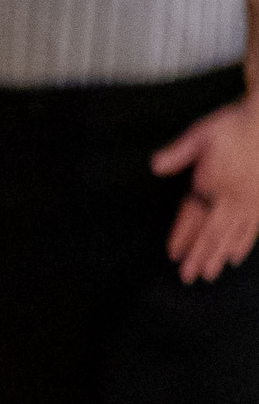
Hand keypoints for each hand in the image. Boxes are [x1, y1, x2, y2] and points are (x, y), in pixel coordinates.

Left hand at [152, 97, 258, 280]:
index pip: (193, 216)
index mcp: (213, 183)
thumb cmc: (233, 125)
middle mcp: (233, 197)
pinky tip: (236, 256)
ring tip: (210, 274)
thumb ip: (178, 152)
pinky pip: (253, 228)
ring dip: (219, 255)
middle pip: (212, 232)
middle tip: (189, 277)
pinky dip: (243, 244)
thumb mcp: (201, 134)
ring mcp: (252, 201)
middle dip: (200, 256)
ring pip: (233, 235)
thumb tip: (155, 166)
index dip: (182, 236)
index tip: (173, 255)